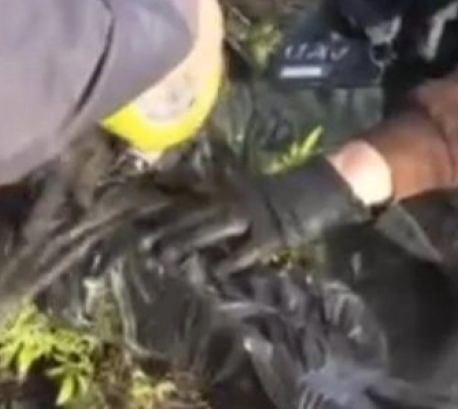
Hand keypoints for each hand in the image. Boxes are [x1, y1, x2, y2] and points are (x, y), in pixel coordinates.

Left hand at [141, 155, 371, 275]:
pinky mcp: (271, 234)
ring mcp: (253, 216)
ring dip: (189, 240)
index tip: (136, 209)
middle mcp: (235, 198)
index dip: (162, 200)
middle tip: (142, 242)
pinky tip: (215, 272)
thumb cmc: (284, 189)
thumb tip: (187, 199)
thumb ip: (221, 194)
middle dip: (167, 226)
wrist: (322, 185)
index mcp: (229, 186)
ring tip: (165, 256)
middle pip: (194, 211)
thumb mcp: (246, 187)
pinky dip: (231, 260)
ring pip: (214, 227)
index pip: (188, 191)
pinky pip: (247, 250)